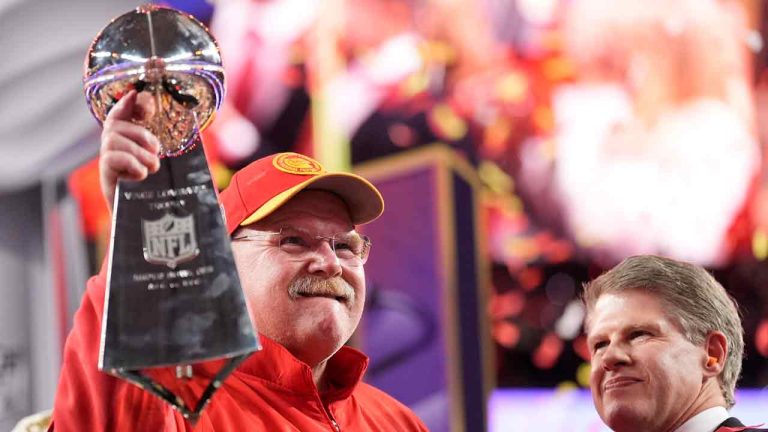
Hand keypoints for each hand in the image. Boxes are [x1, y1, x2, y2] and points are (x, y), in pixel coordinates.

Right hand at [99, 90, 160, 211]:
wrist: (148, 225)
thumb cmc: (161, 193)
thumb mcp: (170, 166)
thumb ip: (166, 147)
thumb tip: (170, 134)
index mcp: (129, 144)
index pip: (120, 114)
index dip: (126, 103)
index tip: (139, 95)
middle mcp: (114, 150)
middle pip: (114, 125)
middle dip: (140, 132)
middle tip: (156, 151)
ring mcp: (108, 164)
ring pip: (113, 139)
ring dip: (137, 150)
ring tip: (152, 167)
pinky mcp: (106, 179)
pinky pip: (110, 158)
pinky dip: (130, 162)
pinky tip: (142, 175)